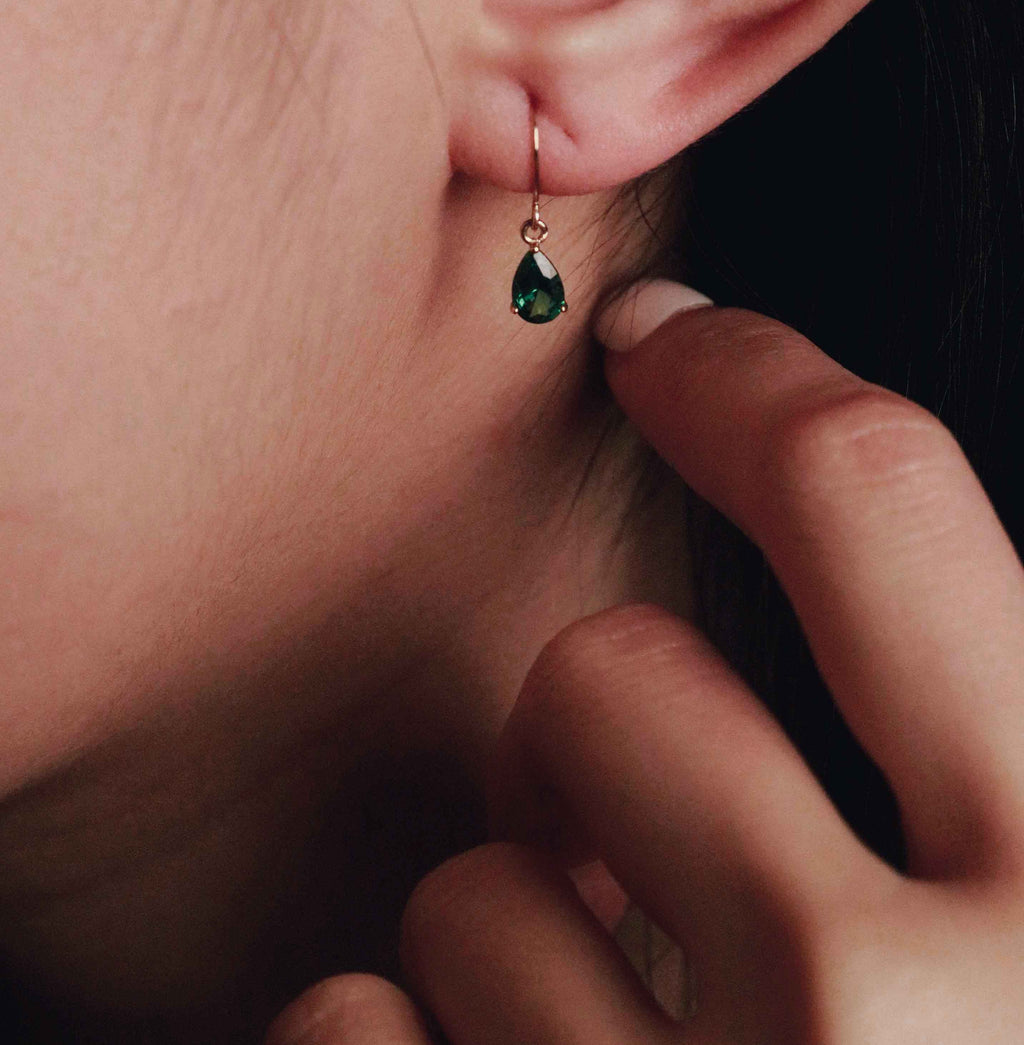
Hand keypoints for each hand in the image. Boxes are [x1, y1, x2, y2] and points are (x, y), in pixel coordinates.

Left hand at [268, 285, 1023, 1043]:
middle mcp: (888, 1023)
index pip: (873, 496)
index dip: (747, 382)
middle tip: (645, 832)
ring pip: (469, 888)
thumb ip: (975, 759)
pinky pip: (351, 1031)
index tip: (657, 344)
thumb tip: (856, 529)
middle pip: (609, 671)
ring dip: (514, 942)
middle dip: (601, 727)